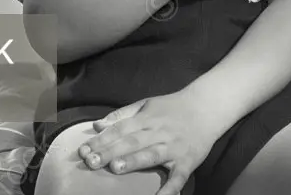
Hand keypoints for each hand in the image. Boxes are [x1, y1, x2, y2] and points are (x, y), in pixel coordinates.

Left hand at [78, 91, 224, 194]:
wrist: (207, 107)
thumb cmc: (173, 108)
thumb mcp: (146, 105)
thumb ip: (122, 115)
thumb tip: (97, 125)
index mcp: (147, 118)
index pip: (120, 129)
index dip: (101, 140)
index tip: (83, 150)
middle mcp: (158, 132)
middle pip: (131, 142)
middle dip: (110, 151)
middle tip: (90, 162)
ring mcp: (173, 147)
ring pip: (151, 154)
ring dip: (134, 161)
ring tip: (115, 167)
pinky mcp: (187, 161)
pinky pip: (178, 177)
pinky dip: (170, 189)